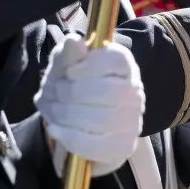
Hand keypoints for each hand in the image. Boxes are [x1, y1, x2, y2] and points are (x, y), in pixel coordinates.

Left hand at [34, 35, 143, 176]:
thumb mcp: (64, 65)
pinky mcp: (123, 146)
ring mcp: (132, 121)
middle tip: (55, 92)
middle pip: (110, 92)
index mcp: (124, 64)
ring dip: (68, 115)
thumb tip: (74, 41)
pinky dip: (70, 137)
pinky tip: (56, 128)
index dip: (89, 66)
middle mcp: (135, 91)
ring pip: (103, 120)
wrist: (74, 120)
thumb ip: (68, 55)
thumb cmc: (72, 85)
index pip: (117, 60)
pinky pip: (97, 145)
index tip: (70, 71)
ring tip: (54, 110)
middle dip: (72, 93)